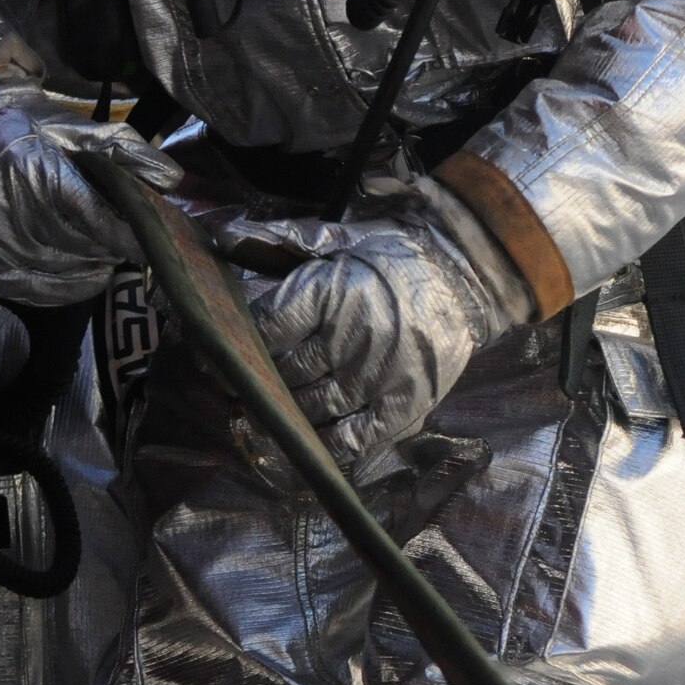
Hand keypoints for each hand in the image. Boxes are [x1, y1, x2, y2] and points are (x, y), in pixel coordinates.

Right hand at [0, 66, 179, 305]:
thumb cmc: (25, 129)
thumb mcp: (77, 128)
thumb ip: (126, 151)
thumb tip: (171, 179)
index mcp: (37, 173)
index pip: (95, 218)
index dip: (126, 234)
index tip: (149, 242)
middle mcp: (8, 211)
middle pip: (79, 247)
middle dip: (108, 247)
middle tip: (124, 243)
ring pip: (59, 272)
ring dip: (88, 266)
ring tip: (100, 253)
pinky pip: (33, 291)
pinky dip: (63, 287)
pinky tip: (79, 272)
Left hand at [220, 199, 513, 464]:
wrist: (464, 276)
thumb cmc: (392, 257)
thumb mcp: (337, 239)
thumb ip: (280, 239)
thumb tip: (219, 235)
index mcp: (330, 292)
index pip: (268, 329)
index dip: (241, 345)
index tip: (224, 355)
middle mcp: (349, 338)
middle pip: (286, 372)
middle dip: (258, 383)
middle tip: (237, 391)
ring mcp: (375, 376)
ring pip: (311, 408)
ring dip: (282, 417)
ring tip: (257, 421)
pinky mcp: (401, 405)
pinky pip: (351, 439)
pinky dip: (322, 448)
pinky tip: (301, 448)